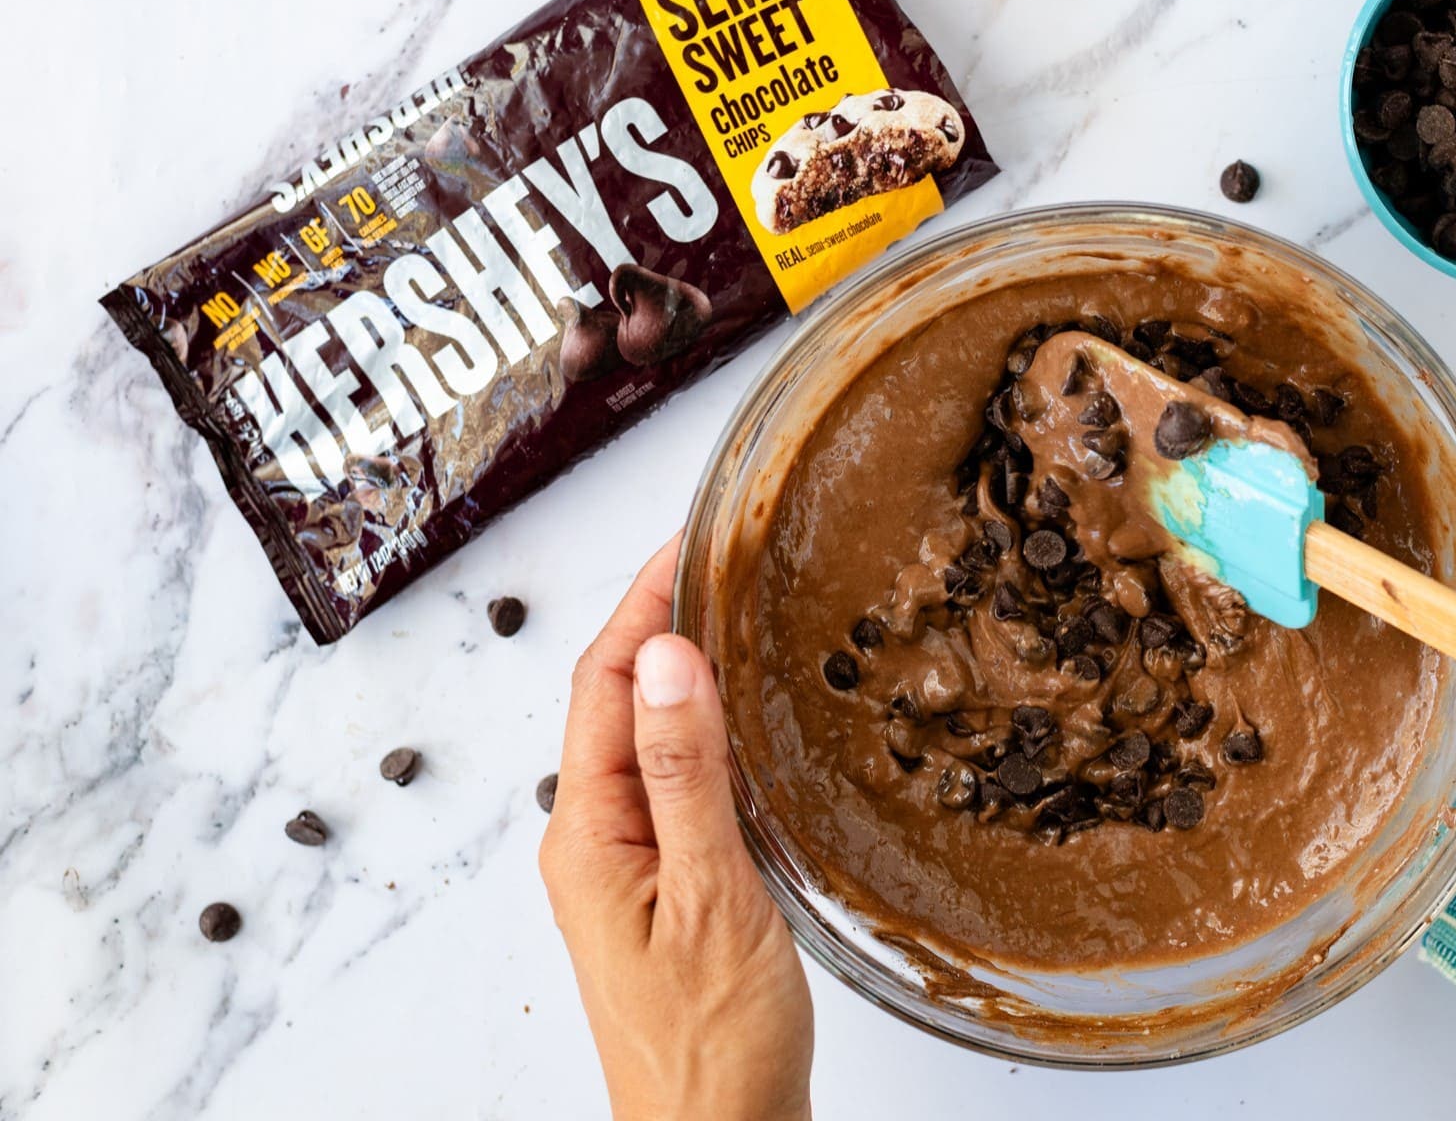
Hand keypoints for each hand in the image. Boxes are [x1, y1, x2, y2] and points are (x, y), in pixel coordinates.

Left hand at [539, 534, 812, 1120]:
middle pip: (614, 700)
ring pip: (644, 740)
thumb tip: (668, 657)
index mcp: (587, 837)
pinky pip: (671, 784)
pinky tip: (743, 722)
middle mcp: (593, 844)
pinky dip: (702, 731)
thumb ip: (685, 776)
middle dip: (658, 618)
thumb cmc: (711, 1044)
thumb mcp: (708, 898)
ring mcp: (625, 869)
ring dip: (680, 670)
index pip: (603, 683)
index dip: (642, 600)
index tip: (689, 537)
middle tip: (720, 554)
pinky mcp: (664, 892)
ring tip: (733, 610)